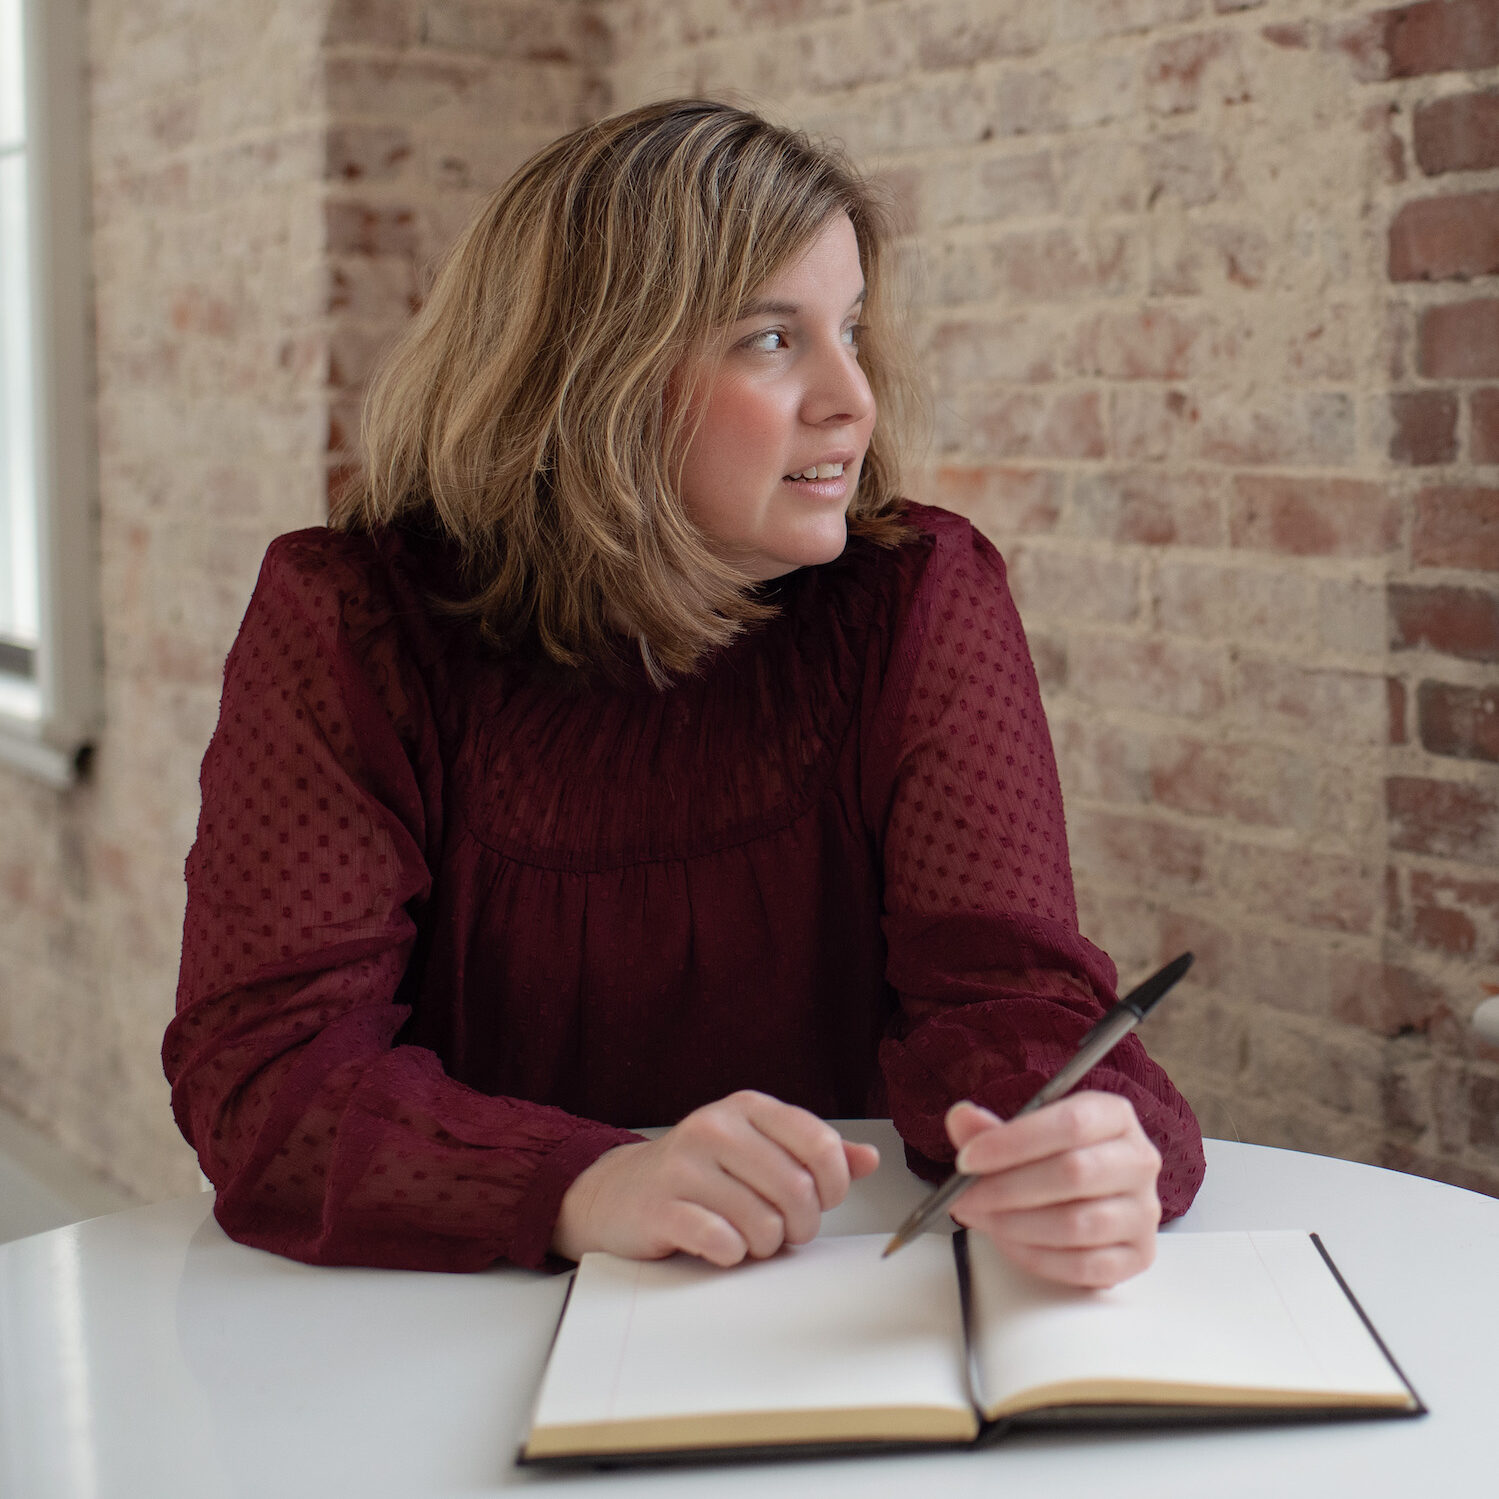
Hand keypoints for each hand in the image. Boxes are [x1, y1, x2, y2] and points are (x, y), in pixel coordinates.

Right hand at [551, 1090, 880, 1265]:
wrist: (618, 1193)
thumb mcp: (758, 1150)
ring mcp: (685, 1164)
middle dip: (800, 1225)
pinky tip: (719, 1245)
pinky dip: (730, 1254)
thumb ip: (814, 1154)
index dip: (833, 1185)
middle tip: (783, 1230)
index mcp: (748, 1108)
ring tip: (746, 1237)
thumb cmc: (700, 1174)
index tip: (822, 1201)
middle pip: (797, 1189)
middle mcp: (716, 1127)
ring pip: (764, 1223)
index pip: (819, 1144)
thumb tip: (869, 1159)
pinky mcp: (661, 1206)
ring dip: (763, 1245)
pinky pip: (722, 1242)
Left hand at [944, 1093, 1161, 1288]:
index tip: (968, 1158)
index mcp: (1115, 1117)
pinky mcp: (1138, 1255)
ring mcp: (1144, 1211)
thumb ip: (991, 1130)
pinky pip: (1084, 1265)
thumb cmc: (1054, 1159)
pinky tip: (1008, 1242)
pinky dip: (1036, 1256)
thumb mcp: (1023, 1135)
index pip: (1071, 1123)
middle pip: (1074, 1173)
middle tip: (964, 1197)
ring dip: (1016, 1225)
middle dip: (1007, 1188)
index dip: (1013, 1141)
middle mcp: (1139, 1161)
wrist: (1088, 1197)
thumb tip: (961, 1119)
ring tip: (982, 1218)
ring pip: (1077, 1224)